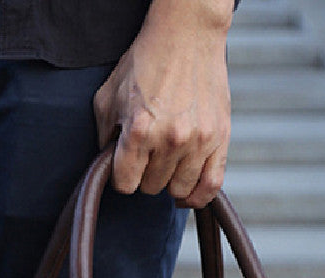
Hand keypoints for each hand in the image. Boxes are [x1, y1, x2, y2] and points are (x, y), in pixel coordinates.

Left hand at [93, 0, 233, 208]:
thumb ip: (104, 136)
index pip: (125, 184)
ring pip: (178, 189)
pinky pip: (211, 186)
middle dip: (145, 175)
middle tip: (147, 154)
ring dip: (169, 181)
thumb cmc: (145, 62)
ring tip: (166, 162)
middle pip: (151, 188)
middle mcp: (169, 139)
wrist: (187, 34)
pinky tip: (186, 192)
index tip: (125, 166)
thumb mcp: (108, 96)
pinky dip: (198, 196)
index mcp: (139, 130)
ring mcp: (197, 140)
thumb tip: (107, 166)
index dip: (122, 178)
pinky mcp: (220, 138)